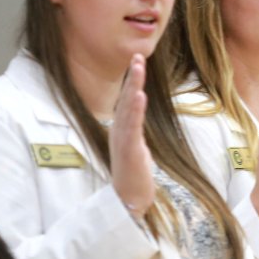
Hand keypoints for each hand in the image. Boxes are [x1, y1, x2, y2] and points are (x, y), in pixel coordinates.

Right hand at [109, 54, 154, 218]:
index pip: (127, 101)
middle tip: (138, 56)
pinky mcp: (129, 150)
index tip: (137, 61)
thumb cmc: (133, 176)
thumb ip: (135, 132)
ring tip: (138, 68)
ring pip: (128, 109)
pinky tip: (139, 95)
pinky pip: (132, 127)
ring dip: (133, 87)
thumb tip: (138, 119)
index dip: (132, 81)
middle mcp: (119, 132)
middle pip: (126, 99)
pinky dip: (135, 110)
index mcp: (121, 130)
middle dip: (133, 77)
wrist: (129, 201)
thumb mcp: (135, 147)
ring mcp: (122, 140)